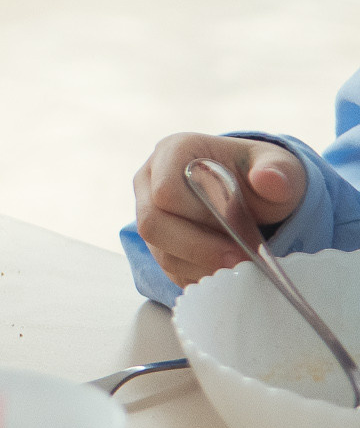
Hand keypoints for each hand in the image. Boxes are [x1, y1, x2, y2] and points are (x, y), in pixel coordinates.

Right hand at [133, 133, 308, 286]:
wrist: (256, 191)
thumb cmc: (262, 175)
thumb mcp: (279, 168)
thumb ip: (278, 171)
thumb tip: (271, 180)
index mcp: (173, 152)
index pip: (166, 192)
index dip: (201, 216)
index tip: (240, 230)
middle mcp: (149, 180)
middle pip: (152, 224)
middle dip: (199, 248)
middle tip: (240, 261)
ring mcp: (148, 211)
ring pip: (159, 251)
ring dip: (200, 265)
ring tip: (238, 267)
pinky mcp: (157, 240)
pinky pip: (168, 268)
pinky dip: (199, 275)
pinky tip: (226, 270)